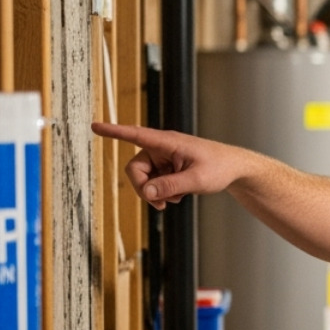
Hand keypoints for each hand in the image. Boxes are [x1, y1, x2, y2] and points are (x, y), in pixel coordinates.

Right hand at [92, 122, 246, 210]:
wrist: (235, 169)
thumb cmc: (220, 167)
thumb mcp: (196, 179)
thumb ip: (171, 186)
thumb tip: (146, 193)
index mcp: (167, 142)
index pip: (135, 134)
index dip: (114, 131)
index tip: (94, 126)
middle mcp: (161, 148)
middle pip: (135, 169)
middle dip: (144, 188)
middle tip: (159, 204)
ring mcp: (164, 159)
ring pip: (144, 179)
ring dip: (156, 192)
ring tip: (177, 198)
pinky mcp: (168, 169)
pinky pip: (154, 183)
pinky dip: (163, 192)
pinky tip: (179, 195)